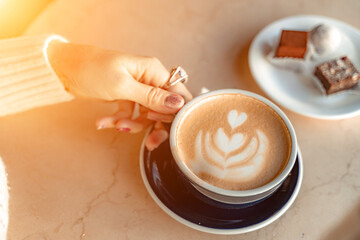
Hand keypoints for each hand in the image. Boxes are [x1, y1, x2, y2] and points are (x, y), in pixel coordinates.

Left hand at [47, 40, 191, 149]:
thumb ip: (151, 97)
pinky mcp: (126, 97)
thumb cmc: (92, 69)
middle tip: (150, 141)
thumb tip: (178, 103)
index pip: (178, 94)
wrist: (64, 69)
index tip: (169, 126)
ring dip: (133, 124)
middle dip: (156, 125)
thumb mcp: (122, 86)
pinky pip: (131, 114)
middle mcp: (149, 80)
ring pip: (147, 115)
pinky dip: (120, 120)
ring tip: (116, 125)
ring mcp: (137, 89)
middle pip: (165, 108)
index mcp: (153, 71)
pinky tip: (103, 122)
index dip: (177, 112)